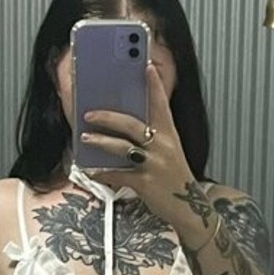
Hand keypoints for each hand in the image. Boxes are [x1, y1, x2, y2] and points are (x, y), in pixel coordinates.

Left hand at [78, 63, 192, 221]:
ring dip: (101, 141)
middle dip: (108, 117)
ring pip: (123, 148)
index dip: (154, 85)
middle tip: (89, 114)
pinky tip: (92, 171)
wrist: (188, 207)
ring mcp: (155, 165)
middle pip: (132, 125)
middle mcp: (163, 147)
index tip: (146, 66)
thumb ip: (151, 138)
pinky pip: (119, 175)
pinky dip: (104, 173)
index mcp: (170, 135)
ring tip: (85, 138)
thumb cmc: (173, 177)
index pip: (161, 105)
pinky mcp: (146, 184)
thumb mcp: (168, 152)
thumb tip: (122, 126)